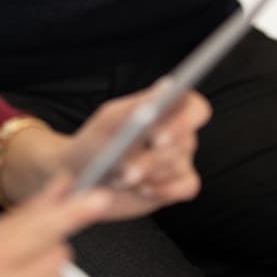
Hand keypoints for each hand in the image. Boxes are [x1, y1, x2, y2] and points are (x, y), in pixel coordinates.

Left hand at [0, 88, 208, 216]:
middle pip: (185, 143)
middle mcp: (179, 133)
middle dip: (153, 159)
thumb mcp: (109, 121)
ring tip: (121, 178)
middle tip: (129, 171)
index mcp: (168, 109)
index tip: (159, 137)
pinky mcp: (176, 186)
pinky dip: (165, 190)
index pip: (195, 109)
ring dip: (148, 174)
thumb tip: (167, 87)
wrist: (81, 175)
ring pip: (179, 166)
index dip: (184, 121)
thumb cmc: (96, 141)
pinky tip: (143, 190)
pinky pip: (187, 187)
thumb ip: (137, 105)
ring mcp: (180, 160)